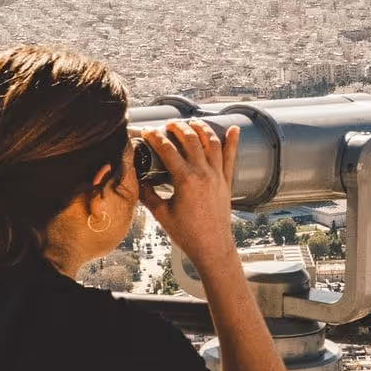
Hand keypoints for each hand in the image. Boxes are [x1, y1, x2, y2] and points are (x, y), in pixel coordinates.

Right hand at [136, 120, 240, 270]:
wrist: (212, 247)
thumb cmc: (187, 234)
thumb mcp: (161, 214)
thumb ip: (148, 195)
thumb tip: (137, 181)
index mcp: (185, 180)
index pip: (167, 149)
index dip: (156, 137)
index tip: (147, 132)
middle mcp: (203, 174)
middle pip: (191, 140)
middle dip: (178, 127)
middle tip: (168, 125)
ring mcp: (217, 177)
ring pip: (211, 143)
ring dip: (201, 129)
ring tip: (192, 123)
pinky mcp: (227, 183)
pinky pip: (230, 158)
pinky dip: (232, 142)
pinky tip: (233, 129)